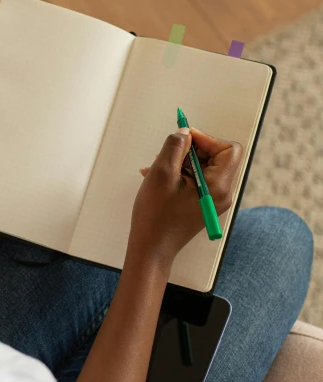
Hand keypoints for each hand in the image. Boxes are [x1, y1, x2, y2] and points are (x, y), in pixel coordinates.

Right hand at [128, 127, 242, 265]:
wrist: (152, 249)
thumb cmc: (156, 216)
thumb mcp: (162, 173)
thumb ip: (176, 147)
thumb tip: (185, 133)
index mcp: (218, 186)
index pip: (229, 149)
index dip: (207, 139)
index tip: (185, 139)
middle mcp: (222, 193)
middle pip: (218, 157)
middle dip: (192, 150)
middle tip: (168, 154)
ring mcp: (214, 200)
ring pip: (205, 167)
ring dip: (182, 162)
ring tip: (157, 167)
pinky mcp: (204, 205)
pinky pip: (198, 180)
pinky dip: (181, 174)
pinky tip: (159, 178)